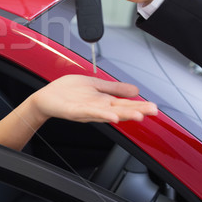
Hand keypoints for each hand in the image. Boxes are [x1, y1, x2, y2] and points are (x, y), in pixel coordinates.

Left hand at [30, 75, 157, 123]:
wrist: (46, 97)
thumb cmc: (67, 91)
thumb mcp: (95, 84)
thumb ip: (114, 88)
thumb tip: (135, 90)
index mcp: (103, 100)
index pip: (124, 103)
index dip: (139, 105)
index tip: (154, 107)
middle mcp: (97, 107)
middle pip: (120, 109)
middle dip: (137, 110)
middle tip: (152, 111)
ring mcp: (87, 110)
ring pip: (108, 113)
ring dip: (123, 115)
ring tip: (138, 115)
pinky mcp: (75, 111)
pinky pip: (90, 112)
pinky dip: (101, 114)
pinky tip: (112, 116)